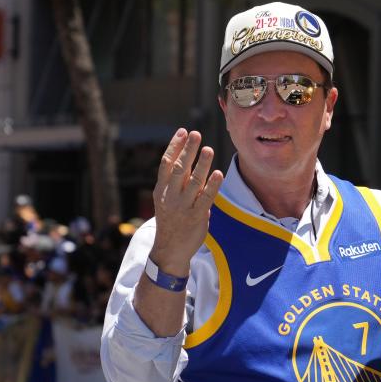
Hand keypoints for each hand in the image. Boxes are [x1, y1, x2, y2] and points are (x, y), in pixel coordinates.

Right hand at [150, 129, 223, 273]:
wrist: (170, 250)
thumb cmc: (171, 221)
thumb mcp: (166, 200)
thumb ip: (177, 183)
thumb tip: (190, 162)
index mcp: (161, 190)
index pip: (166, 163)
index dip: (174, 146)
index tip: (183, 132)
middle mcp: (170, 196)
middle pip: (179, 168)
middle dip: (188, 150)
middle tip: (196, 134)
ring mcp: (183, 206)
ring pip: (194, 181)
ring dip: (202, 164)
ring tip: (209, 149)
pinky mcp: (196, 216)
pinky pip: (206, 198)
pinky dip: (213, 185)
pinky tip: (219, 173)